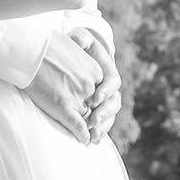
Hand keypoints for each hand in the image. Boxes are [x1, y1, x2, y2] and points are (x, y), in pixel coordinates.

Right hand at [22, 30, 103, 144]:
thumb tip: (78, 52)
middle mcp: (89, 85)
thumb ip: (80, 55)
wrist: (29, 50)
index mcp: (94, 71)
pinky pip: (78, 126)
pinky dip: (82, 136)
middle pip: (96, 107)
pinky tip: (84, 141)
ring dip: (91, 130)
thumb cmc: (45, 44)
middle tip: (96, 127)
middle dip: (95, 117)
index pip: (100, 93)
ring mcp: (77, 97)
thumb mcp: (72, 45)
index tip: (92, 108)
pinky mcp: (63, 106)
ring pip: (89, 119)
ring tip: (91, 137)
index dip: (95, 103)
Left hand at [66, 22, 120, 142]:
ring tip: (93, 136)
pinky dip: (98, 133)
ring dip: (103, 127)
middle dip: (104, 113)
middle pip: (114, 103)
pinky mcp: (95, 112)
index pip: (112, 82)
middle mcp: (109, 89)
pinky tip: (91, 141)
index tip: (96, 97)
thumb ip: (80, 38)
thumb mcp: (78, 39)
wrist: (66, 62)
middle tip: (93, 121)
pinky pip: (102, 125)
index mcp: (108, 72)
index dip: (106, 90)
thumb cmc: (74, 49)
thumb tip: (80, 40)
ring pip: (109, 117)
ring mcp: (104, 103)